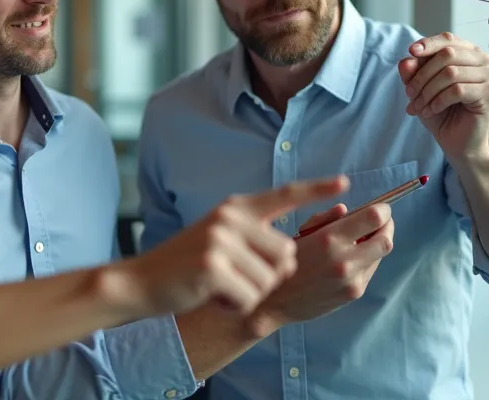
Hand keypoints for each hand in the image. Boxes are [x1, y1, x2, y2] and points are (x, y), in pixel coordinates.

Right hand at [122, 176, 349, 316]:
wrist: (142, 282)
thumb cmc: (185, 265)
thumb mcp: (218, 237)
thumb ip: (252, 235)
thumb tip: (292, 252)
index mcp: (235, 207)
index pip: (284, 194)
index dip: (317, 189)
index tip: (346, 182)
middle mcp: (230, 218)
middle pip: (286, 253)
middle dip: (270, 276)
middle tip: (236, 279)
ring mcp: (220, 241)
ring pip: (270, 279)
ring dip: (250, 293)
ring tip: (220, 287)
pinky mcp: (213, 267)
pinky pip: (250, 296)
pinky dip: (235, 305)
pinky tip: (213, 297)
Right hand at [253, 201, 394, 324]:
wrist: (276, 301)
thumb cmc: (286, 262)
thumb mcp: (300, 233)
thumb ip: (324, 219)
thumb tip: (346, 209)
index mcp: (329, 239)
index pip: (373, 218)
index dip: (383, 210)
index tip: (382, 208)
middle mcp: (344, 260)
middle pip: (386, 239)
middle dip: (387, 227)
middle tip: (381, 222)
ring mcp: (352, 279)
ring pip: (381, 255)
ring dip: (377, 243)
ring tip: (363, 239)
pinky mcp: (354, 293)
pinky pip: (370, 270)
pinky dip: (367, 259)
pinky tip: (351, 258)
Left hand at [398, 32, 488, 158]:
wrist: (458, 142)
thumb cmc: (441, 112)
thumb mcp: (420, 89)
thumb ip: (413, 73)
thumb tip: (407, 60)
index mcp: (467, 53)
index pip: (448, 39)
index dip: (429, 43)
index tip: (411, 52)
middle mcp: (482, 61)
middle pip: (447, 54)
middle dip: (422, 75)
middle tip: (409, 94)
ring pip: (450, 73)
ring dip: (427, 91)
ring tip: (418, 106)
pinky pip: (457, 90)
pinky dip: (438, 101)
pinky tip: (431, 110)